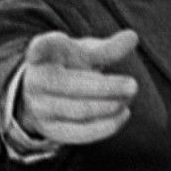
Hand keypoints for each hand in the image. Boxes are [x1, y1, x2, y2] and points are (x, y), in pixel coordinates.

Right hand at [15, 30, 140, 145]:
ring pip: (77, 110)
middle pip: (70, 85)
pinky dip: (105, 126)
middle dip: (105, 87)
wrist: (46, 94)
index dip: (40, 49)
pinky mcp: (50, 130)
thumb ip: (108, 48)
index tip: (36, 51)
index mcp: (45, 54)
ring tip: (128, 97)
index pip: (42, 48)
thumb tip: (133, 37)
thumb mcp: (86, 52)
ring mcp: (40, 107)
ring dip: (108, 106)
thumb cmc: (70, 65)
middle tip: (133, 85)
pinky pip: (80, 133)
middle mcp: (37, 81)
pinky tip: (123, 114)